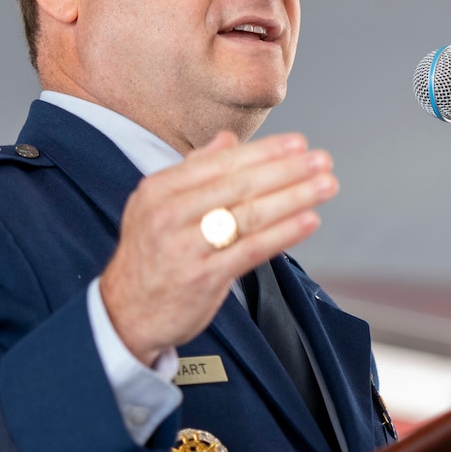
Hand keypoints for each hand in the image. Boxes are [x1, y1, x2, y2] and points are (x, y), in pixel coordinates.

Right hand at [99, 131, 336, 365]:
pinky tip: (308, 220)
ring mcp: (186, 247)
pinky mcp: (203, 278)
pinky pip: (251, 250)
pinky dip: (284, 233)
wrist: (125, 312)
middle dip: (287, 170)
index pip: (221, 163)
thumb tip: (227, 139)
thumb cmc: (151, 253)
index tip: (298, 143)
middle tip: (322, 161)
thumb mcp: (156, 204)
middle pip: (239, 186)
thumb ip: (193, 171)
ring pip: (249, 215)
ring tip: (325, 186)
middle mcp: (170, 214)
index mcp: (160, 189)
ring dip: (294, 197)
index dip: (264, 151)